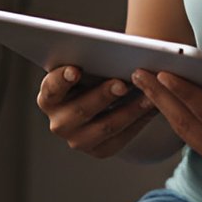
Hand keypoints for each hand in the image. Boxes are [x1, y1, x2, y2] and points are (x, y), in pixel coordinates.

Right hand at [36, 65, 159, 159]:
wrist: (107, 99)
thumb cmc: (96, 73)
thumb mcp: (90, 65)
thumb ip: (93, 59)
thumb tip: (112, 52)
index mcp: (50, 96)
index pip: (51, 88)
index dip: (62, 79)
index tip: (75, 70)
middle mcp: (58, 122)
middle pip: (80, 110)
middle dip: (102, 96)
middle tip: (122, 84)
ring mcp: (77, 139)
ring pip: (104, 127)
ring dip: (129, 111)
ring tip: (148, 96)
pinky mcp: (99, 150)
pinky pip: (120, 139)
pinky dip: (137, 122)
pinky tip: (152, 108)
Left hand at [133, 73, 201, 198]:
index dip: (186, 92)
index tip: (164, 72)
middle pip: (186, 123)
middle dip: (160, 97)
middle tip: (137, 72)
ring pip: (184, 131)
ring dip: (163, 106)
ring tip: (143, 82)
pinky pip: (192, 135)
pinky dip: (175, 116)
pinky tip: (165, 100)